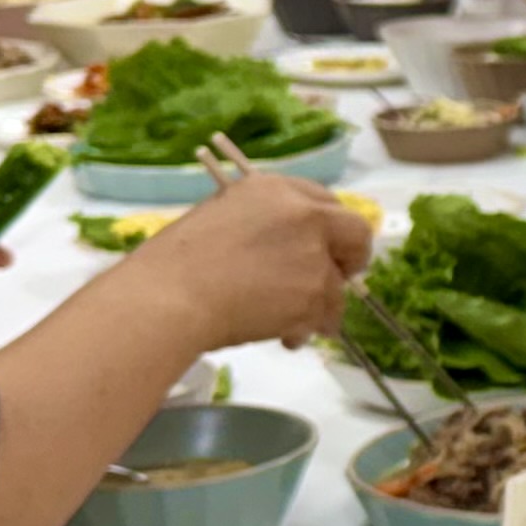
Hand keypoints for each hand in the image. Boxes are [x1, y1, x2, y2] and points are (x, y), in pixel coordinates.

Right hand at [123, 174, 375, 349]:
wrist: (169, 297)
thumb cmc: (176, 262)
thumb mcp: (220, 218)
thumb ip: (263, 225)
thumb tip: (285, 249)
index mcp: (275, 189)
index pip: (324, 201)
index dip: (326, 228)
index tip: (322, 246)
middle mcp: (304, 215)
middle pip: (355, 233)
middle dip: (349, 258)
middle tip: (333, 279)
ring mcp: (313, 255)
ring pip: (339, 286)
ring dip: (317, 306)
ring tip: (283, 322)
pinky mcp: (315, 294)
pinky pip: (328, 318)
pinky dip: (308, 330)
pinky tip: (283, 335)